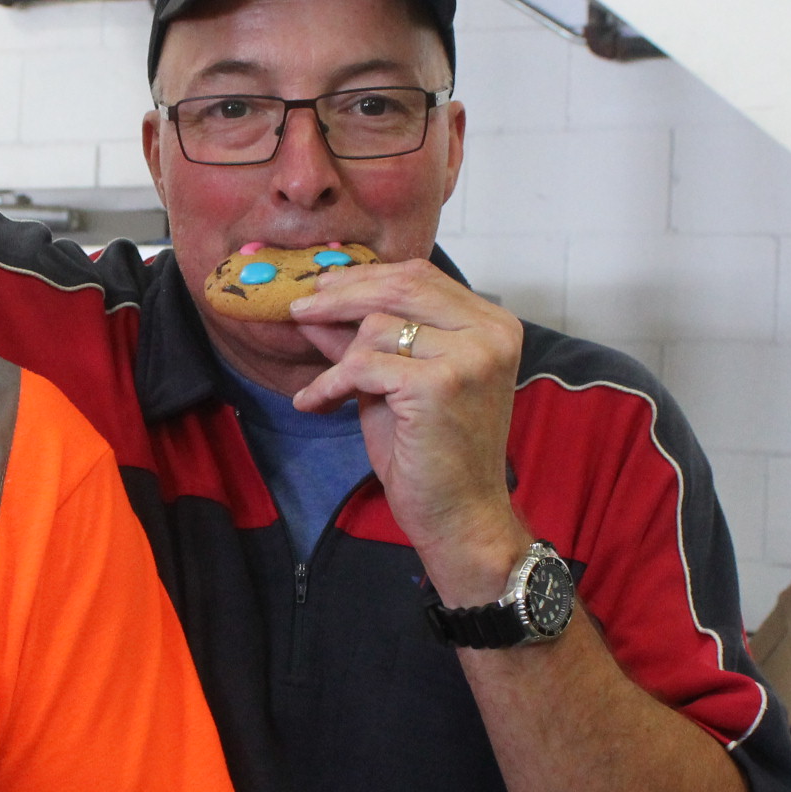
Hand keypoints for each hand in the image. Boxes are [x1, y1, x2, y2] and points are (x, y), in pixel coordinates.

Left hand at [286, 260, 533, 593]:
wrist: (460, 516)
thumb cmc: (432, 454)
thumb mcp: (394, 383)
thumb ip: (364, 341)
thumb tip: (317, 306)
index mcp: (491, 324)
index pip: (419, 276)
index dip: (365, 277)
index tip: (323, 287)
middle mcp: (489, 333)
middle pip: (399, 287)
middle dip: (340, 296)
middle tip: (299, 309)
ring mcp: (469, 356)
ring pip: (376, 327)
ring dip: (339, 359)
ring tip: (325, 390)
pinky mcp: (439, 384)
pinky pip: (362, 365)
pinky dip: (331, 384)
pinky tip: (318, 405)